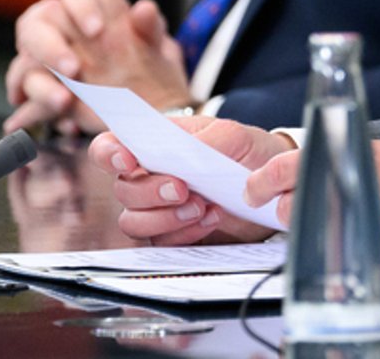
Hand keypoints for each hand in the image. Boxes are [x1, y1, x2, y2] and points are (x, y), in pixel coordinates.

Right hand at [5, 0, 192, 133]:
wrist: (141, 99)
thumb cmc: (144, 62)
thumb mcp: (153, 46)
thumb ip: (149, 27)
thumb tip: (146, 9)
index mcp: (85, 6)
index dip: (82, 8)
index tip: (97, 30)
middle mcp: (56, 26)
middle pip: (35, 24)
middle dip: (51, 47)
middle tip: (73, 69)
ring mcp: (41, 56)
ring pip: (23, 62)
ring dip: (41, 84)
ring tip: (64, 102)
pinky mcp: (36, 84)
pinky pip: (26, 95)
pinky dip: (38, 107)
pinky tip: (60, 119)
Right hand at [89, 116, 292, 244]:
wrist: (270, 182)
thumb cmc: (245, 151)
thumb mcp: (235, 135)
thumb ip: (209, 138)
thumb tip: (186, 152)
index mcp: (152, 145)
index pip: (109, 148)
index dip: (109, 154)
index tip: (128, 161)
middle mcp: (147, 178)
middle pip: (123, 191)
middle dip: (150, 192)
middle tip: (182, 189)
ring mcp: (157, 210)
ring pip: (134, 222)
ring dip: (166, 218)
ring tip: (201, 206)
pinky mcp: (173, 235)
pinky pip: (162, 243)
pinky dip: (185, 233)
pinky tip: (211, 219)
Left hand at [244, 139, 379, 275]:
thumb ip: (346, 161)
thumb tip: (320, 169)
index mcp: (344, 159)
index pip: (281, 170)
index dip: (259, 182)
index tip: (253, 191)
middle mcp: (339, 193)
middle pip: (288, 210)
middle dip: (292, 209)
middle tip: (305, 208)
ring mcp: (347, 228)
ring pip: (306, 237)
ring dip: (314, 231)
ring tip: (342, 224)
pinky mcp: (360, 257)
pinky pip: (332, 258)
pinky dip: (340, 252)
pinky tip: (361, 242)